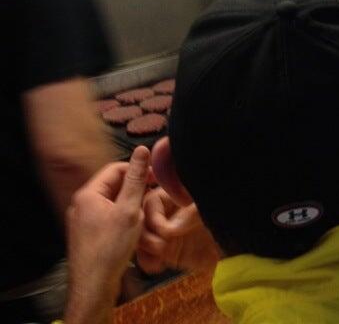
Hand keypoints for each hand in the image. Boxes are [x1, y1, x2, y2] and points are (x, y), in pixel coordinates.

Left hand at [64, 145, 149, 323]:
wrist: (93, 288)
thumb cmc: (109, 250)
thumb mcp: (129, 210)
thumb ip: (136, 178)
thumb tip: (142, 150)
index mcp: (88, 194)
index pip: (116, 168)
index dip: (138, 170)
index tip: (156, 177)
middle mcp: (81, 204)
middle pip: (113, 186)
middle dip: (134, 190)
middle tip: (152, 197)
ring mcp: (83, 221)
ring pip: (112, 203)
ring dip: (130, 205)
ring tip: (144, 215)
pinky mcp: (88, 235)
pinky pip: (108, 218)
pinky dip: (122, 219)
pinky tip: (133, 230)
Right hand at [137, 187, 218, 274]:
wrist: (237, 243)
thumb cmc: (224, 216)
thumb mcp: (209, 210)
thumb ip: (191, 215)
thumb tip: (170, 230)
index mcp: (175, 194)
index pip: (151, 201)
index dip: (153, 217)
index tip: (167, 232)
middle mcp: (166, 212)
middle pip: (140, 220)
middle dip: (146, 234)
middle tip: (161, 246)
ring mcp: (165, 232)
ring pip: (140, 238)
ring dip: (144, 249)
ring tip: (161, 255)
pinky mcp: (167, 251)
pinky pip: (148, 256)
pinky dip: (148, 262)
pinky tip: (160, 266)